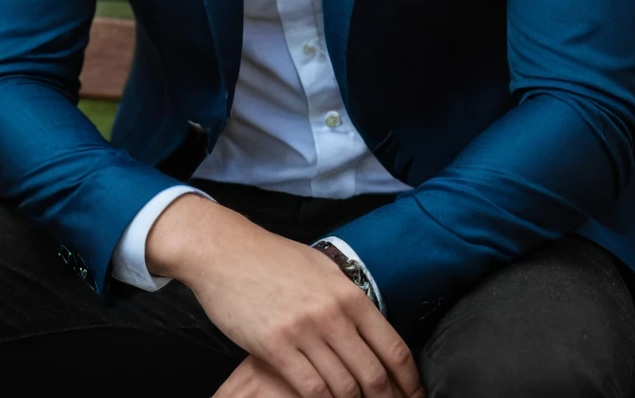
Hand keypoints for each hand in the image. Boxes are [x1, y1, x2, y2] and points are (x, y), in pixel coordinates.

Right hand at [146, 195, 423, 397]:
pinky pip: (311, 389)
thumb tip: (368, 322)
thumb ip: (345, 296)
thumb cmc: (271, 257)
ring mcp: (304, 330)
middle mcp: (332, 313)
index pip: (393, 347)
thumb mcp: (319, 267)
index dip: (410, 381)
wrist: (225, 251)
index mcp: (348, 293)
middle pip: (374, 375)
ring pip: (345, 388)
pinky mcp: (275, 346)